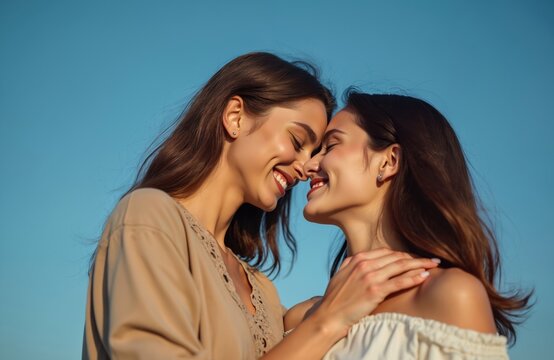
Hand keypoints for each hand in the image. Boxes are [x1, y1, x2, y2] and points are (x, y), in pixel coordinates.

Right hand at [310, 248, 439, 337]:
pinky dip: (413, 278)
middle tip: (431, 259)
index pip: (386, 252)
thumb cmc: (335, 297)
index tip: (414, 257)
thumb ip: (351, 264)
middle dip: (416, 257)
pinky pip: (399, 282)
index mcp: (358, 259)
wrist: (329, 315)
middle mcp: (365, 265)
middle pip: (397, 257)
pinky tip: (424, 276)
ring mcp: (370, 277)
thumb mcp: (341, 274)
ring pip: (401, 266)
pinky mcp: (375, 291)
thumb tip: (361, 258)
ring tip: (434, 264)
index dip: (403, 254)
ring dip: (420, 264)